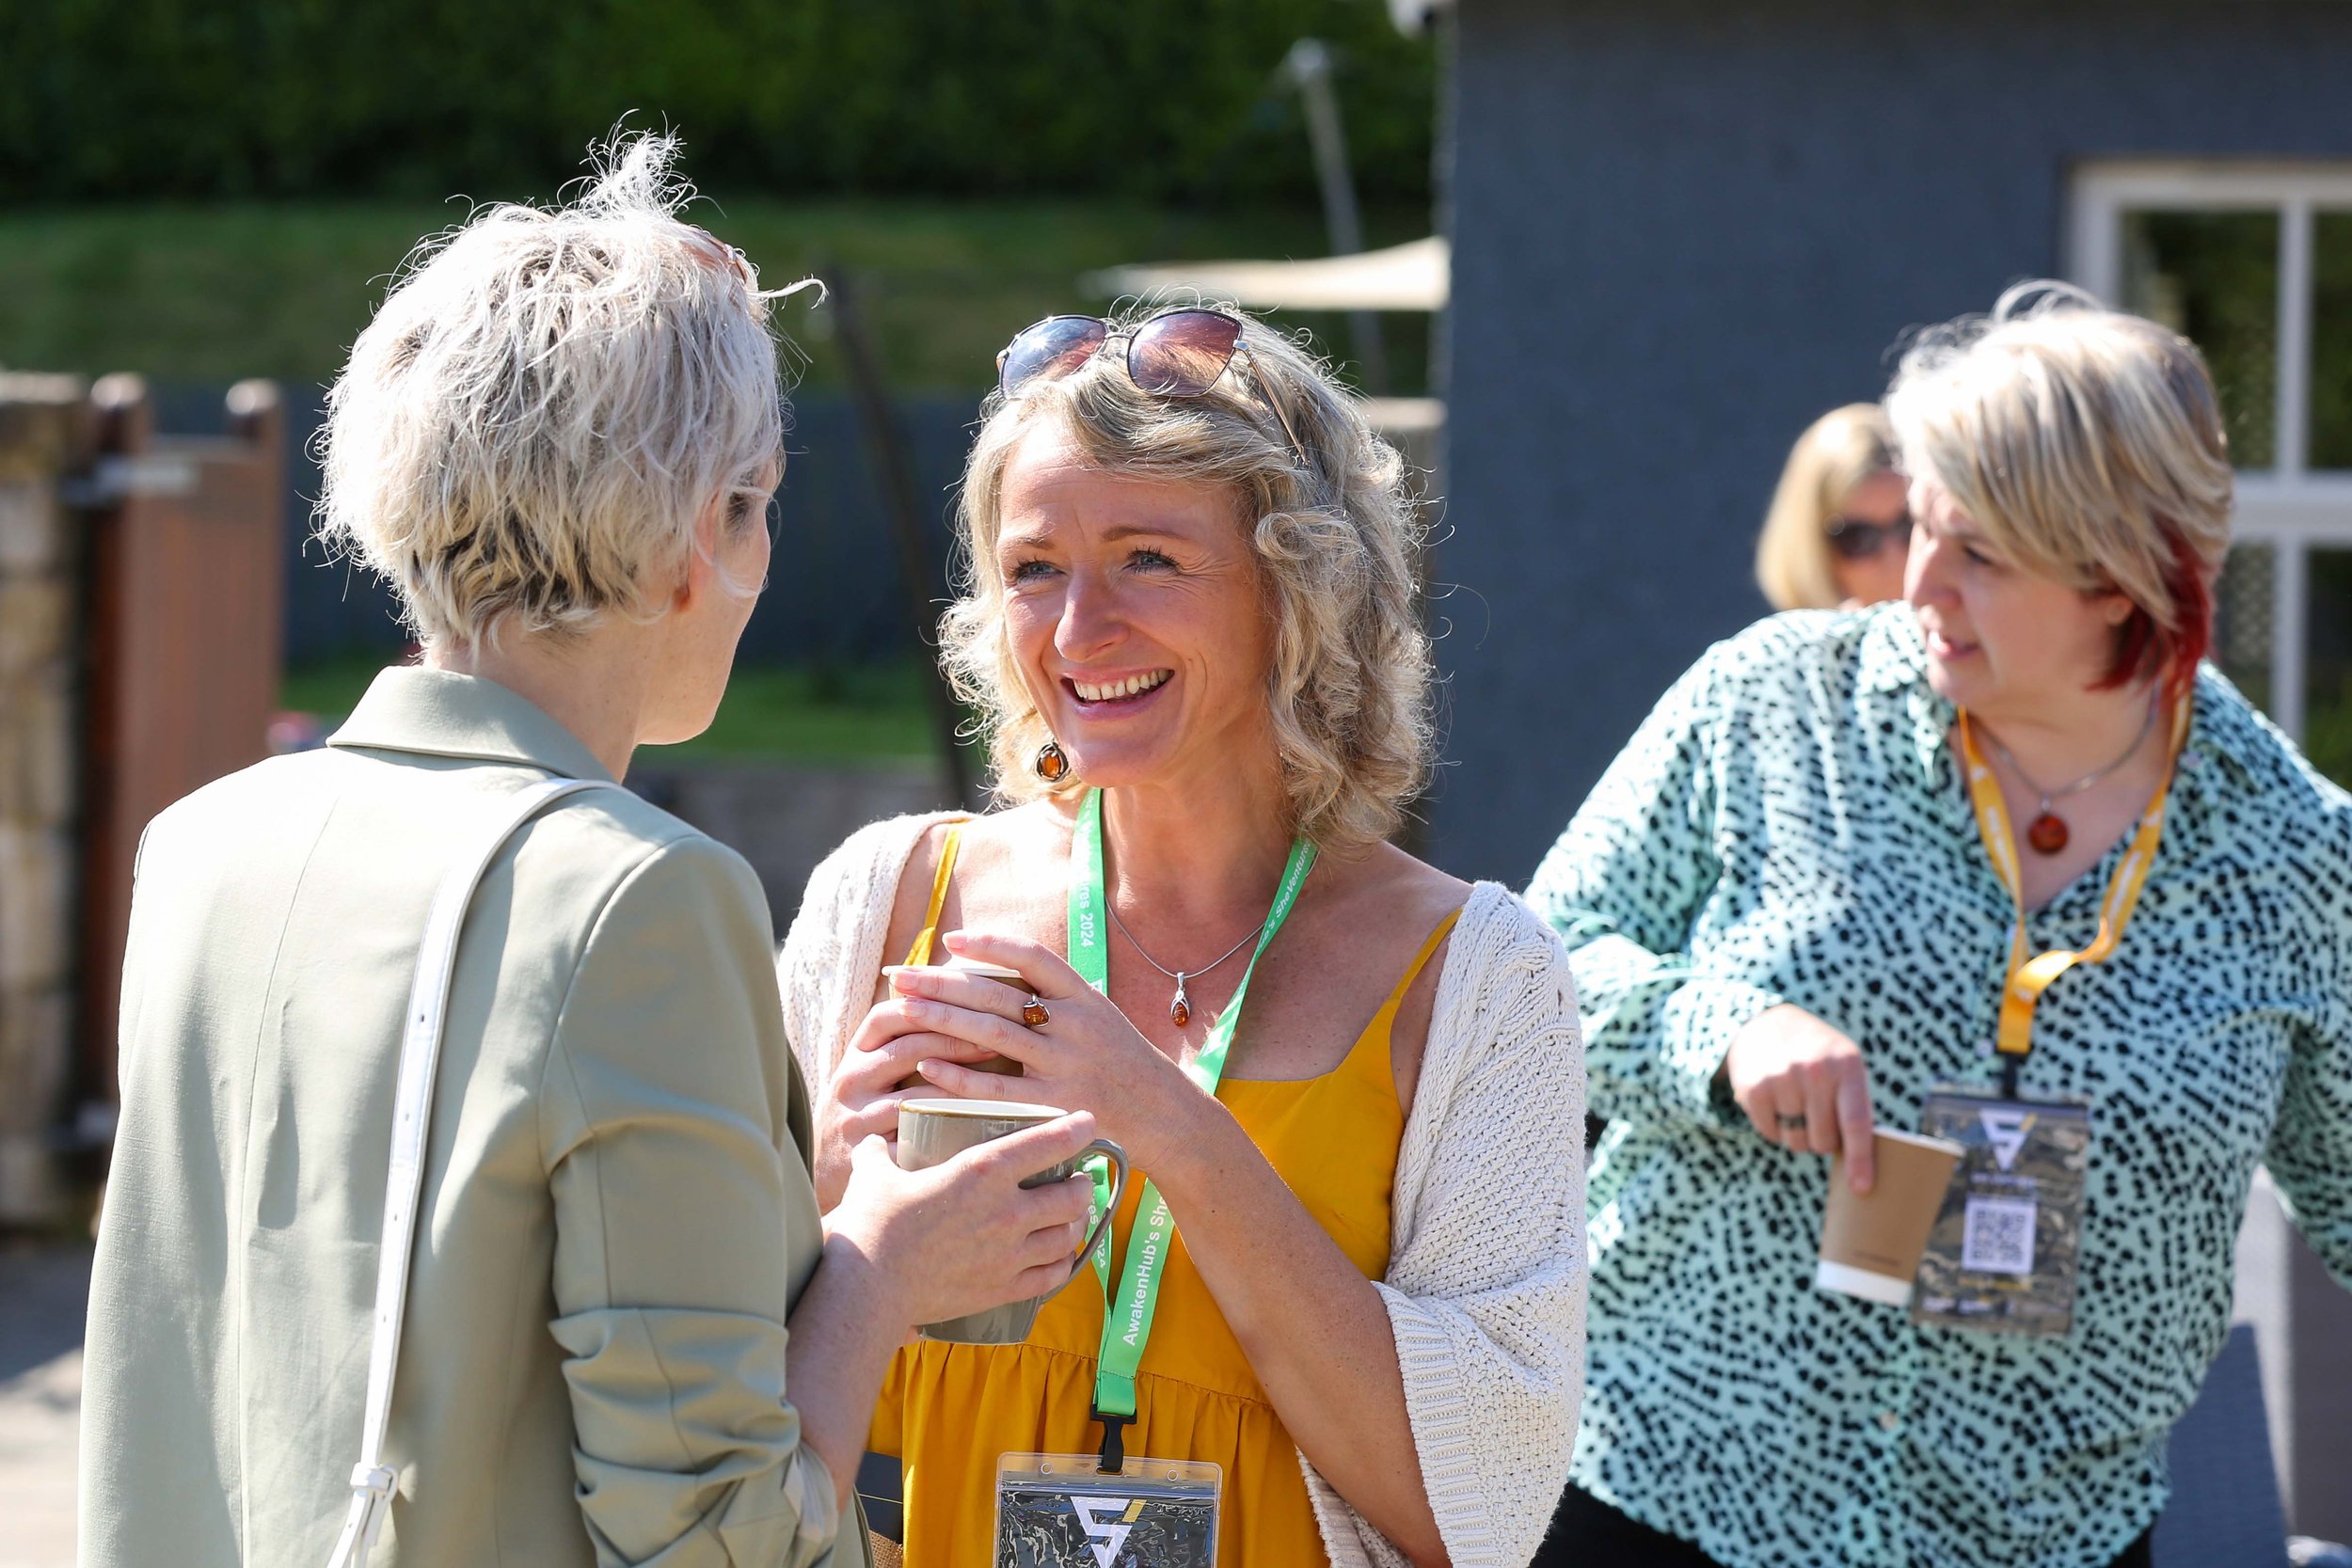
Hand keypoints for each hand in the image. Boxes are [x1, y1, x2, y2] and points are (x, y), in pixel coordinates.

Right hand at [812, 991, 1018, 1208]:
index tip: (973, 1001)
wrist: (826, 1172)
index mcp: (856, 1054)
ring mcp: (857, 1118)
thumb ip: (906, 1044)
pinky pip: (913, 1137)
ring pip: (913, 1093)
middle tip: (1000, 1037)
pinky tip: (977, 1120)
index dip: (929, 1004)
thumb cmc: (865, 1115)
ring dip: (959, 1082)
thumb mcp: (873, 1074)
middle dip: (957, 1038)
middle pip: (906, 1047)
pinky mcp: (869, 1155)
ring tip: (997, 1077)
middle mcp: (851, 1080)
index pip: (887, 1015)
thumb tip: (967, 1007)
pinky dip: (947, 1125)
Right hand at [825, 1114, 1099, 1329]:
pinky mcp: (1004, 1288)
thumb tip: (871, 1142)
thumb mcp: (875, 1176)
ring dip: (1076, 1222)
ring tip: (1072, 1216)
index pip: (1048, 1142)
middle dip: (1081, 1184)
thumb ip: (879, 1153)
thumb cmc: (871, 1225)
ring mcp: (1010, 1254)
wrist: (869, 1288)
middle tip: (1077, 1179)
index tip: (1088, 1122)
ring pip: (1068, 1235)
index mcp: (982, 1171)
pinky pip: (1052, 1275)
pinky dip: (1062, 1263)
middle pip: (1072, 1195)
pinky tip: (1059, 1256)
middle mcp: (1007, 1211)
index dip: (1076, 1129)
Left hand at [874, 930, 1204, 1173]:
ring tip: (903, 1009)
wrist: (1167, 1117)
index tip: (950, 940)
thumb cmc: (1125, 1065)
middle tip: (901, 975)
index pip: (1032, 957)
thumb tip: (1002, 970)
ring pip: (992, 1033)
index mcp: (1085, 997)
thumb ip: (1058, 997)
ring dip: (942, 1019)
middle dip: (943, 981)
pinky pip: (997, 1089)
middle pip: (998, 992)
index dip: (989, 945)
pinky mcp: (1055, 1106)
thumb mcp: (1101, 1018)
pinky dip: (959, 1076)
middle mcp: (1076, 1024)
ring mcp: (1066, 1065)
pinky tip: (926, 1066)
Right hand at [1721, 1004, 1876, 1191]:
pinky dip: (1775, 1127)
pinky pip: (1771, 1134)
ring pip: (1797, 1141)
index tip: (1862, 1187)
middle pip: (1824, 1140)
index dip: (1860, 1158)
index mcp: (1847, 1065)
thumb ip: (1855, 1105)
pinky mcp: (1753, 1088)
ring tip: (1795, 1104)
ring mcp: (1781, 1078)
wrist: (1764, 1021)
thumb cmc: (1816, 1054)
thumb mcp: (1844, 1065)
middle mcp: (1814, 1070)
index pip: (1856, 1122)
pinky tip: (1775, 1102)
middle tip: (1816, 1115)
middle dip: (1822, 1138)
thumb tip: (1862, 1166)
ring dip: (1798, 1134)